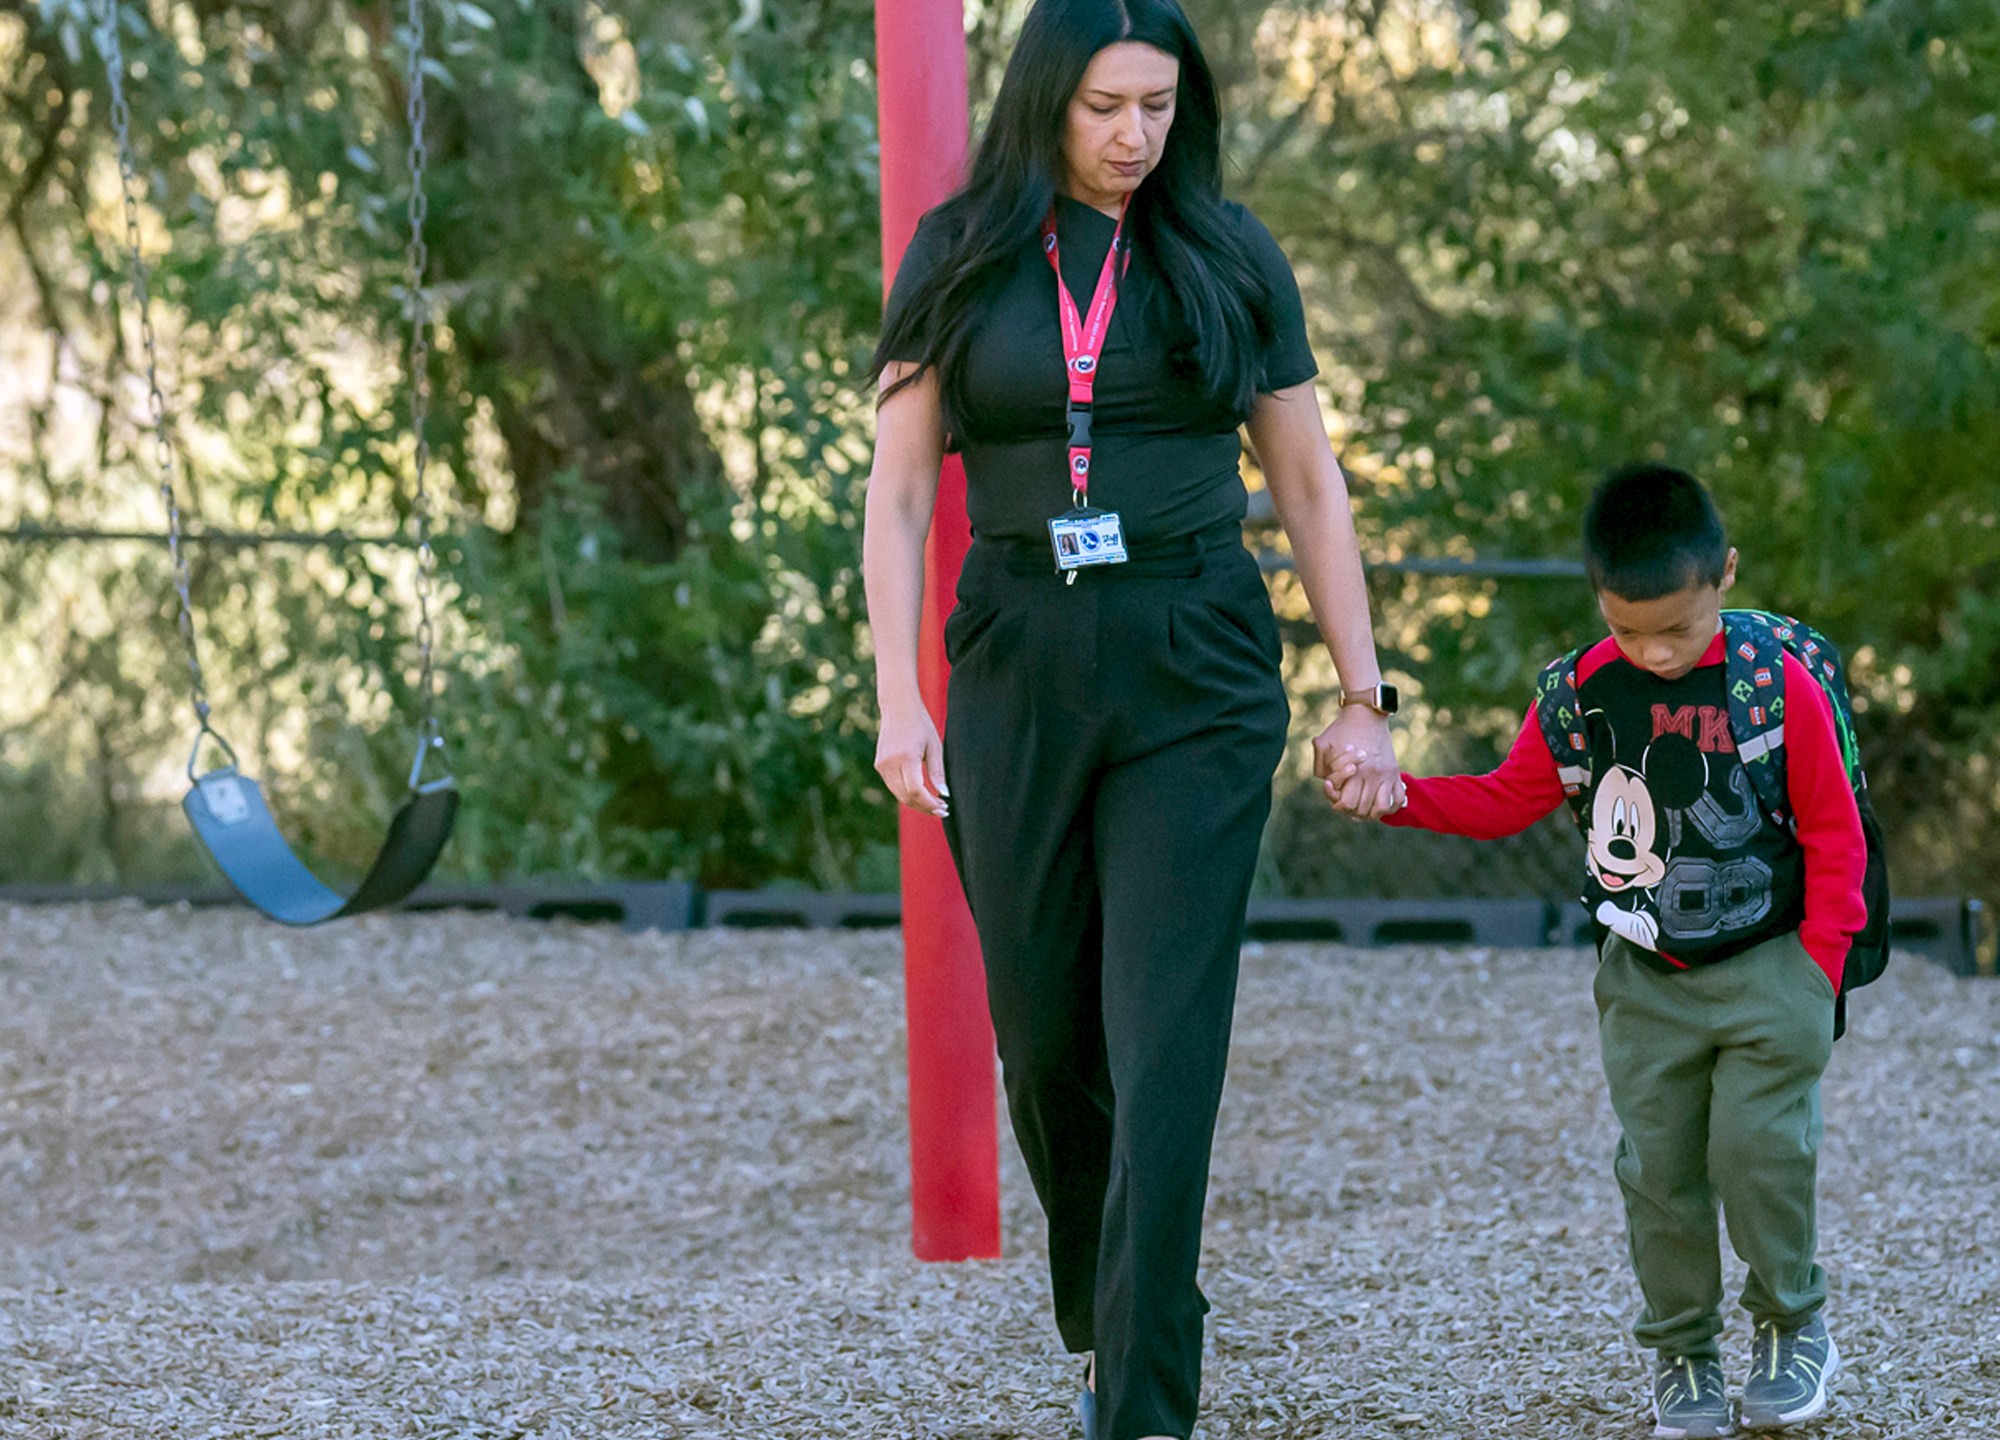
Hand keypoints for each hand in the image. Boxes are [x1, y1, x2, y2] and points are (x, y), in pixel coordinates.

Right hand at [875, 699, 949, 817]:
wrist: (898, 707)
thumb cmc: (921, 724)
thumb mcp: (935, 746)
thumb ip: (938, 772)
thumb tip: (943, 794)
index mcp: (906, 757)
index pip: (916, 791)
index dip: (930, 803)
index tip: (944, 807)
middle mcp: (890, 763)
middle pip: (906, 797)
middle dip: (924, 807)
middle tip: (942, 810)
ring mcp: (882, 765)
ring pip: (899, 794)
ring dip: (916, 803)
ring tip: (934, 805)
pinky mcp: (879, 765)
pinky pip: (893, 786)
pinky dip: (907, 793)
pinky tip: (921, 794)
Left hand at [1313, 705, 1403, 819]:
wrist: (1366, 713)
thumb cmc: (1340, 729)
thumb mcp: (1323, 745)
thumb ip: (1320, 767)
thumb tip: (1328, 785)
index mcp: (1356, 770)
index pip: (1348, 804)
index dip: (1339, 806)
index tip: (1337, 798)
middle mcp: (1374, 775)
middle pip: (1364, 810)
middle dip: (1353, 811)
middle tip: (1348, 804)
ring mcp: (1387, 774)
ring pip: (1383, 809)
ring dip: (1372, 813)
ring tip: (1364, 808)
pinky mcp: (1395, 771)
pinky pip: (1399, 799)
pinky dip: (1391, 806)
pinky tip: (1379, 803)